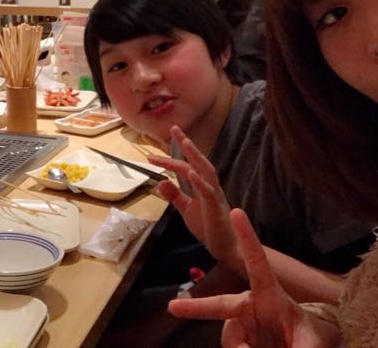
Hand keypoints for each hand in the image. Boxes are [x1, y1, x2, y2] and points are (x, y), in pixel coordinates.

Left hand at [148, 125, 237, 265]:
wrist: (227, 249)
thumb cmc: (210, 228)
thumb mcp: (187, 210)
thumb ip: (175, 196)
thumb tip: (161, 182)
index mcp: (203, 186)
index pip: (185, 168)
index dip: (169, 160)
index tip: (151, 156)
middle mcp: (210, 187)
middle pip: (198, 161)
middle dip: (187, 144)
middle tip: (174, 128)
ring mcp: (215, 196)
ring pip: (206, 170)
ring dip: (195, 155)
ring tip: (185, 141)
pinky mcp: (216, 208)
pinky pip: (209, 192)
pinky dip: (200, 181)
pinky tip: (190, 172)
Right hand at [168, 209, 340, 347]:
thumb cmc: (314, 337)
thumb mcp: (314, 342)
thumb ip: (296, 347)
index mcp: (271, 294)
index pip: (257, 262)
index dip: (246, 237)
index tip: (236, 211)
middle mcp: (250, 306)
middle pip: (220, 305)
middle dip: (196, 306)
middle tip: (173, 306)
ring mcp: (242, 324)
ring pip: (230, 339)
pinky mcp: (239, 341)